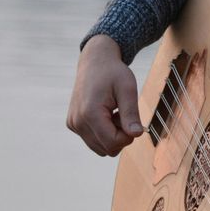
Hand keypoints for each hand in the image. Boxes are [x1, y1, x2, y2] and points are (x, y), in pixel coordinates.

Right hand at [67, 35, 143, 156]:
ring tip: (114, 114)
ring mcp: (73, 124)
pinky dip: (104, 132)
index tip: (133, 120)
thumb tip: (136, 134)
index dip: (129, 136)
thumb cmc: (113, 73)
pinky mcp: (73, 124)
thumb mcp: (127, 90)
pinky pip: (94, 141)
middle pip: (107, 149)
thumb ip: (131, 113)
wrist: (95, 62)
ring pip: (101, 148)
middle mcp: (77, 122)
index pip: (113, 143)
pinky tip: (106, 114)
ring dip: (113, 135)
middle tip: (122, 114)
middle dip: (121, 136)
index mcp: (90, 113)